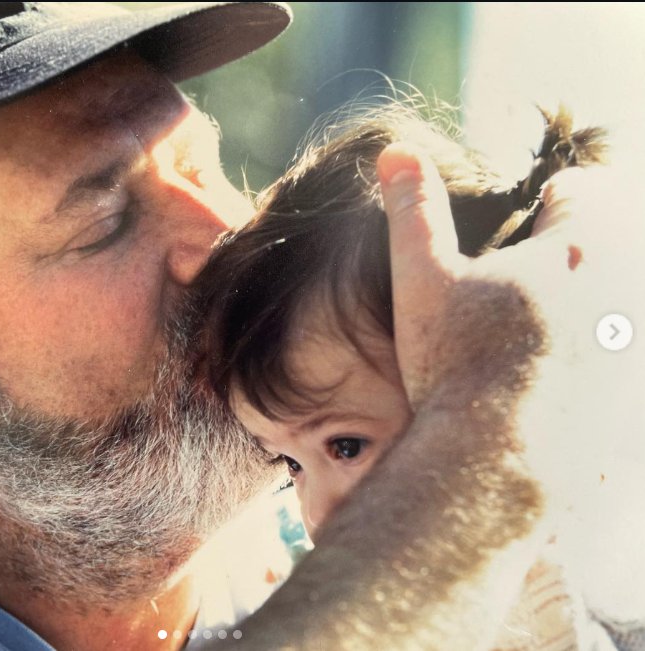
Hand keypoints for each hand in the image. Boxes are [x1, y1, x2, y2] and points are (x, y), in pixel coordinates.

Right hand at [377, 140, 640, 502]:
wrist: (493, 465)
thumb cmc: (457, 365)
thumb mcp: (422, 277)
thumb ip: (414, 210)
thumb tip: (396, 149)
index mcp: (576, 253)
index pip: (583, 194)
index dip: (553, 197)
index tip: (532, 212)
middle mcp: (620, 294)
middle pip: (609, 246)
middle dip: (575, 250)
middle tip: (532, 271)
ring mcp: (628, 348)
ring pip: (617, 302)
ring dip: (588, 302)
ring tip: (543, 324)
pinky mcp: (628, 397)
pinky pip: (617, 358)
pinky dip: (594, 356)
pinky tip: (555, 378)